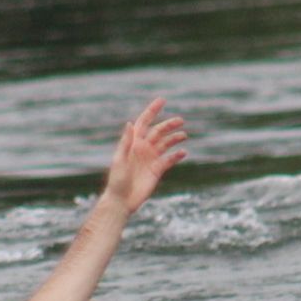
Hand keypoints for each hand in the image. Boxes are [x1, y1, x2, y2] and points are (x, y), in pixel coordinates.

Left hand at [103, 97, 186, 214]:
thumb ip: (126, 142)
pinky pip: (169, 159)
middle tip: (181, 121)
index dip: (152, 111)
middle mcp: (142, 149)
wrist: (121, 201)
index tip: (162, 100)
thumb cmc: (117, 181)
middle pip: (158, 131)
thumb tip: (130, 123)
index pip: (143, 123)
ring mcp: (150, 159)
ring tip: (184, 135)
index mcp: (132, 143)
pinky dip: (177, 155)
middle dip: (169, 125)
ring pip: (166, 144)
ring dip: (174, 138)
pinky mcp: (157, 170)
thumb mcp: (120, 160)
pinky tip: (183, 152)